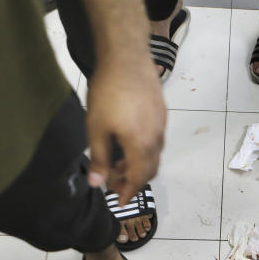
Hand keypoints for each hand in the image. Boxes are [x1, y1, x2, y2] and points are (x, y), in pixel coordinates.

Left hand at [85, 58, 165, 204]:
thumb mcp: (96, 127)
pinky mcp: (162, 114)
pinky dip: (143, 150)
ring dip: (138, 164)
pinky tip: (127, 140)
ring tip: (117, 161)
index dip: (128, 192)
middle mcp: (156, 139)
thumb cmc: (108, 92)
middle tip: (114, 182)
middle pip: (149, 170)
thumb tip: (97, 183)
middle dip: (132, 181)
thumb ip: (100, 158)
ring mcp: (162, 126)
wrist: (127, 57)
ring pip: (153, 155)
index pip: (138, 179)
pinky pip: (156, 140)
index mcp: (141, 145)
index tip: (119, 201)